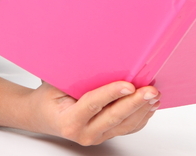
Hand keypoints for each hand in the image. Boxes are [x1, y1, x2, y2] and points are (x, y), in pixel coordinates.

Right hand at [27, 81, 158, 145]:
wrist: (41, 116)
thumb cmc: (48, 98)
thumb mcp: (53, 84)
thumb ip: (72, 76)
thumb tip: (94, 57)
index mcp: (69, 120)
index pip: (93, 105)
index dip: (111, 94)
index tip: (129, 85)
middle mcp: (84, 132)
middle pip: (114, 117)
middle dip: (135, 103)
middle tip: (150, 90)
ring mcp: (96, 136)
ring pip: (125, 125)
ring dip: (142, 110)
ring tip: (154, 96)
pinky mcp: (105, 136)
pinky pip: (127, 129)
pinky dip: (140, 117)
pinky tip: (149, 106)